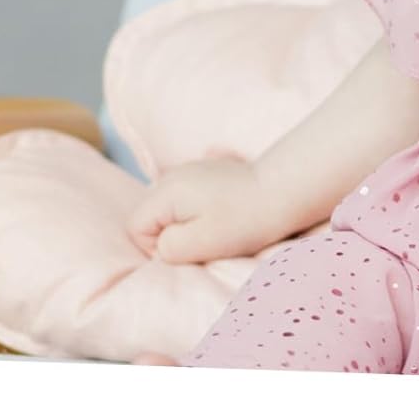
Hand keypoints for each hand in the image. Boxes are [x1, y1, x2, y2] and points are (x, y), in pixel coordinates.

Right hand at [127, 156, 280, 264]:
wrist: (282, 191)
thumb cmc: (243, 221)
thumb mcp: (198, 245)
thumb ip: (166, 247)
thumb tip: (158, 245)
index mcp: (167, 190)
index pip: (136, 227)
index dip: (156, 247)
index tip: (190, 247)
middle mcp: (174, 174)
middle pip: (151, 216)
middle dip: (170, 234)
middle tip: (204, 239)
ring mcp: (191, 170)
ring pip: (169, 209)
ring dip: (186, 223)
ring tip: (216, 226)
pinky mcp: (208, 173)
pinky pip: (187, 199)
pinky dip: (199, 211)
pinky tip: (221, 212)